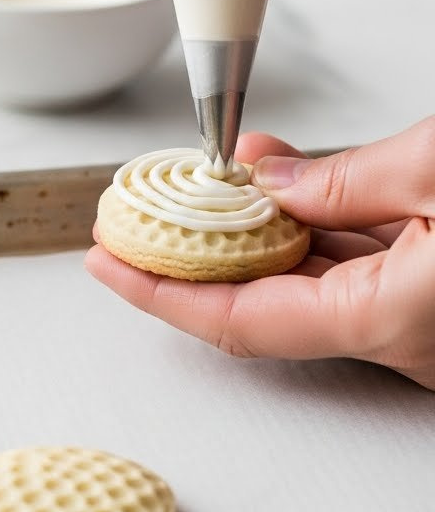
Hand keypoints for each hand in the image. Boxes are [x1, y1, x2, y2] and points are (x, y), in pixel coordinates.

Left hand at [86, 120, 434, 391]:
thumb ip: (349, 179)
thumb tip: (273, 183)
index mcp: (388, 318)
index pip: (240, 319)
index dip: (161, 291)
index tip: (108, 260)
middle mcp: (403, 339)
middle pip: (268, 299)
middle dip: (201, 248)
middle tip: (145, 210)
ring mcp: (422, 323)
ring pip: (317, 280)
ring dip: (262, 226)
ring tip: (217, 172)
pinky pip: (361, 269)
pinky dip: (321, 225)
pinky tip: (290, 182)